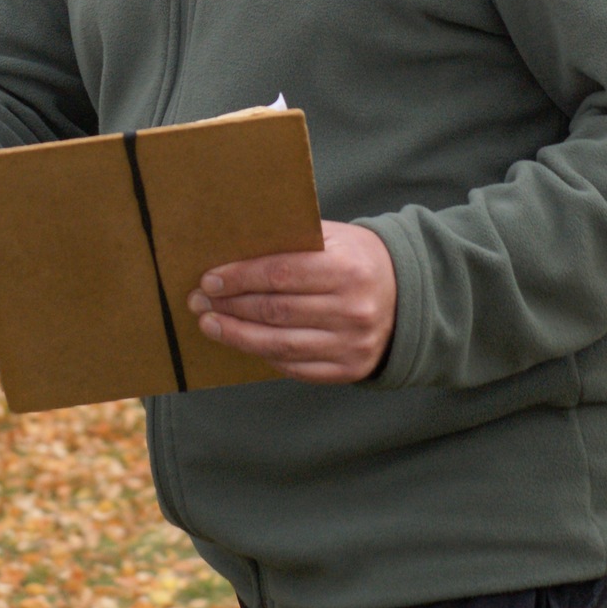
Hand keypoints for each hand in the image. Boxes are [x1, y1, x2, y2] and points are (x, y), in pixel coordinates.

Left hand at [188, 221, 396, 384]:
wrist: (407, 295)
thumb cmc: (356, 259)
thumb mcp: (334, 238)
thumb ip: (291, 241)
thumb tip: (232, 248)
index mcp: (347, 268)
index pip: (280, 274)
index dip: (239, 278)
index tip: (209, 280)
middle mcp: (352, 308)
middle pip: (275, 311)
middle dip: (230, 307)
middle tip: (199, 302)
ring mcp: (352, 343)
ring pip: (279, 344)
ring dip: (237, 336)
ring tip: (210, 325)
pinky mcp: (349, 369)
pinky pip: (295, 367)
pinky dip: (264, 355)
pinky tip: (243, 342)